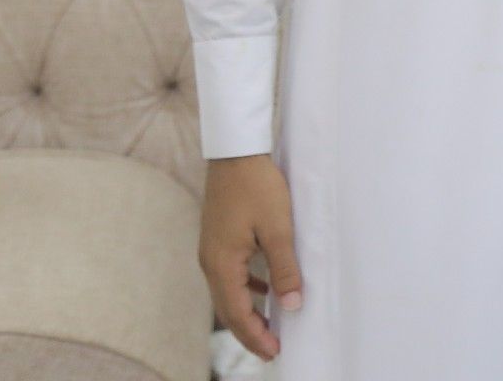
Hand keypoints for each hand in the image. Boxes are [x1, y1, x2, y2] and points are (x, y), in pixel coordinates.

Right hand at [199, 154, 302, 360]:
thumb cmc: (258, 186)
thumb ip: (285, 268)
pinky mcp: (218, 240)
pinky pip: (230, 275)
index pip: (236, 313)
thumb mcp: (278, 228)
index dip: (255, 336)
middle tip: (272, 348)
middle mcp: (210, 262)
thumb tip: (292, 305)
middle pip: (228, 308)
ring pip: (228, 292)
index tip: (274, 352)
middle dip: (250, 331)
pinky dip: (246, 289)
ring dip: (248, 311)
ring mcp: (211, 251)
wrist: (236, 152)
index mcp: (222, 263)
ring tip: (270, 325)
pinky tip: (263, 289)